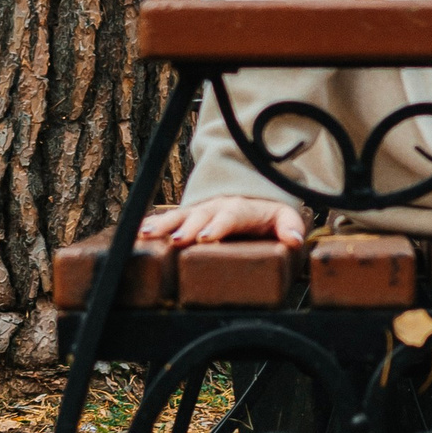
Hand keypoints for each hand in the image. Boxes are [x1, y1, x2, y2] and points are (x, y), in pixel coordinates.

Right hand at [141, 196, 308, 247]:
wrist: (251, 192)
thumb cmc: (267, 212)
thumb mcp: (284, 215)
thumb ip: (290, 226)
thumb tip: (295, 240)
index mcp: (241, 208)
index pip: (230, 215)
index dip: (218, 226)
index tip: (206, 237)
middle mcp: (217, 206)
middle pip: (200, 216)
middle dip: (187, 227)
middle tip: (176, 240)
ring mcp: (199, 209)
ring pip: (179, 215)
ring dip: (163, 225)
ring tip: (147, 235)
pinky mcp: (187, 214)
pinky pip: (168, 218)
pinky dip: (151, 224)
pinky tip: (136, 234)